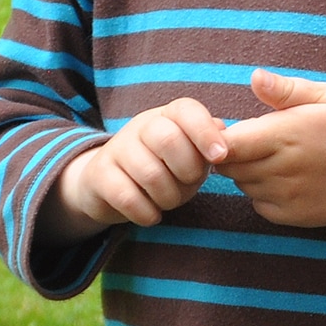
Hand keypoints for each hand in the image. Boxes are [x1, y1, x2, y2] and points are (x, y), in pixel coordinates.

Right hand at [44, 97, 227, 241]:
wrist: (110, 185)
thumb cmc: (163, 168)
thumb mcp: (191, 156)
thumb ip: (211, 145)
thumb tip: (227, 136)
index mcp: (167, 116)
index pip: (186, 110)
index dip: (205, 132)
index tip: (219, 157)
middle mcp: (141, 126)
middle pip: (168, 139)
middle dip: (187, 171)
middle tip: (188, 184)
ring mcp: (117, 148)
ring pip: (150, 173)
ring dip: (168, 197)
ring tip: (168, 201)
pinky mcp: (99, 175)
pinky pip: (127, 197)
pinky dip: (146, 213)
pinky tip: (151, 214)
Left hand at [219, 68, 325, 228]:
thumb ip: (287, 89)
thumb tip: (253, 77)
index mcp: (288, 134)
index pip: (228, 144)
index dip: (220, 136)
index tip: (230, 127)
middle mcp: (284, 169)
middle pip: (230, 167)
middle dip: (233, 152)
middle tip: (256, 139)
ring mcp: (290, 197)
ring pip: (243, 186)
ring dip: (248, 172)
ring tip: (276, 156)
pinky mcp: (297, 217)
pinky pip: (260, 206)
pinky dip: (262, 193)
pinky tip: (285, 178)